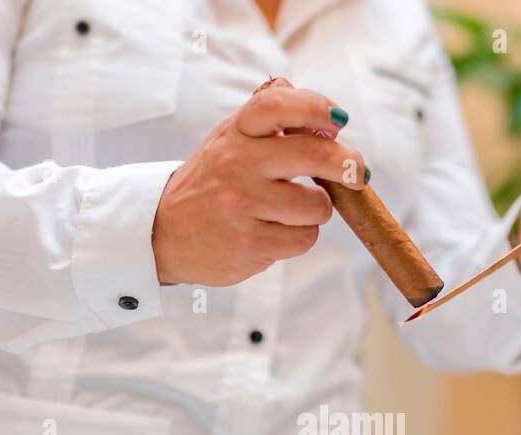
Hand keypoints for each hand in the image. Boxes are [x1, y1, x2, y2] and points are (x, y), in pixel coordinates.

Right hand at [151, 85, 366, 286]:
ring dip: (317, 210)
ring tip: (294, 209)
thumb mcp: (227, 141)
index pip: (277, 105)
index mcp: (235, 134)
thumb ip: (268, 119)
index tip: (339, 119)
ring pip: (316, 205)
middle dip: (347, 164)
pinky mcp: (250, 243)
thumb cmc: (210, 184)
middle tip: (358, 173)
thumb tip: (321, 108)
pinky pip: (303, 238)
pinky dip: (300, 236)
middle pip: (314, 155)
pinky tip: (277, 232)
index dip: (316, 107)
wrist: (163, 234)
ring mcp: (242, 205)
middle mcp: (237, 165)